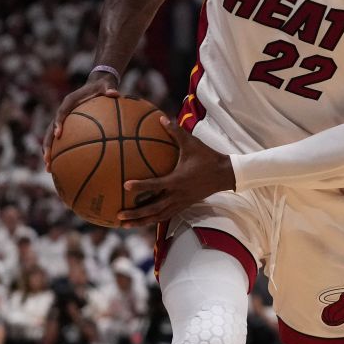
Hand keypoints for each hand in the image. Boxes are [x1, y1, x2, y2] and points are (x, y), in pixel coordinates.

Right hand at [43, 73, 119, 166]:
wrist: (97, 84)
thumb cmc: (102, 86)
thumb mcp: (106, 85)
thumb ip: (109, 89)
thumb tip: (115, 93)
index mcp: (69, 101)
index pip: (61, 113)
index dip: (58, 123)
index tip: (58, 134)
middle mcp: (63, 111)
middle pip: (50, 129)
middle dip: (48, 145)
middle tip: (48, 159)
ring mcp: (63, 119)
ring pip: (51, 137)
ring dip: (49, 152)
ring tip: (49, 168)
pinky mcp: (67, 125)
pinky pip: (61, 139)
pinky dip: (60, 151)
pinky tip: (61, 166)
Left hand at [117, 116, 234, 225]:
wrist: (225, 174)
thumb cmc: (208, 157)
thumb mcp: (192, 143)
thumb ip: (175, 131)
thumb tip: (160, 118)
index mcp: (177, 180)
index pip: (155, 185)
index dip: (140, 186)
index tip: (125, 185)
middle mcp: (178, 195)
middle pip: (153, 209)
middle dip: (135, 214)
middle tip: (118, 216)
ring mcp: (181, 202)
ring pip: (158, 216)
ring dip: (141, 221)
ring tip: (124, 225)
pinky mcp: (184, 205)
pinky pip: (166, 215)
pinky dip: (153, 219)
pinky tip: (142, 220)